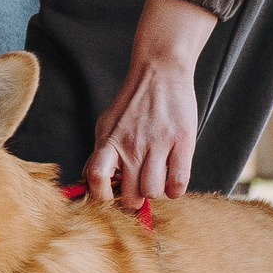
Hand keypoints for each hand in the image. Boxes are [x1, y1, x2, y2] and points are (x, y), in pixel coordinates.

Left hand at [83, 0, 219, 203]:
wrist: (160, 72)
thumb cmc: (133, 103)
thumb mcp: (106, 125)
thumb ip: (99, 154)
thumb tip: (90, 182)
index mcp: (109, 141)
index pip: (95, 178)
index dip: (101, 196)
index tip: (110, 196)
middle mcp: (131, 145)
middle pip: (128, 195)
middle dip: (133, 199)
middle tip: (137, 190)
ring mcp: (157, 144)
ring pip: (152, 192)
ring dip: (154, 192)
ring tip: (155, 181)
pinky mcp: (182, 142)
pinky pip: (178, 183)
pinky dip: (175, 191)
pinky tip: (173, 183)